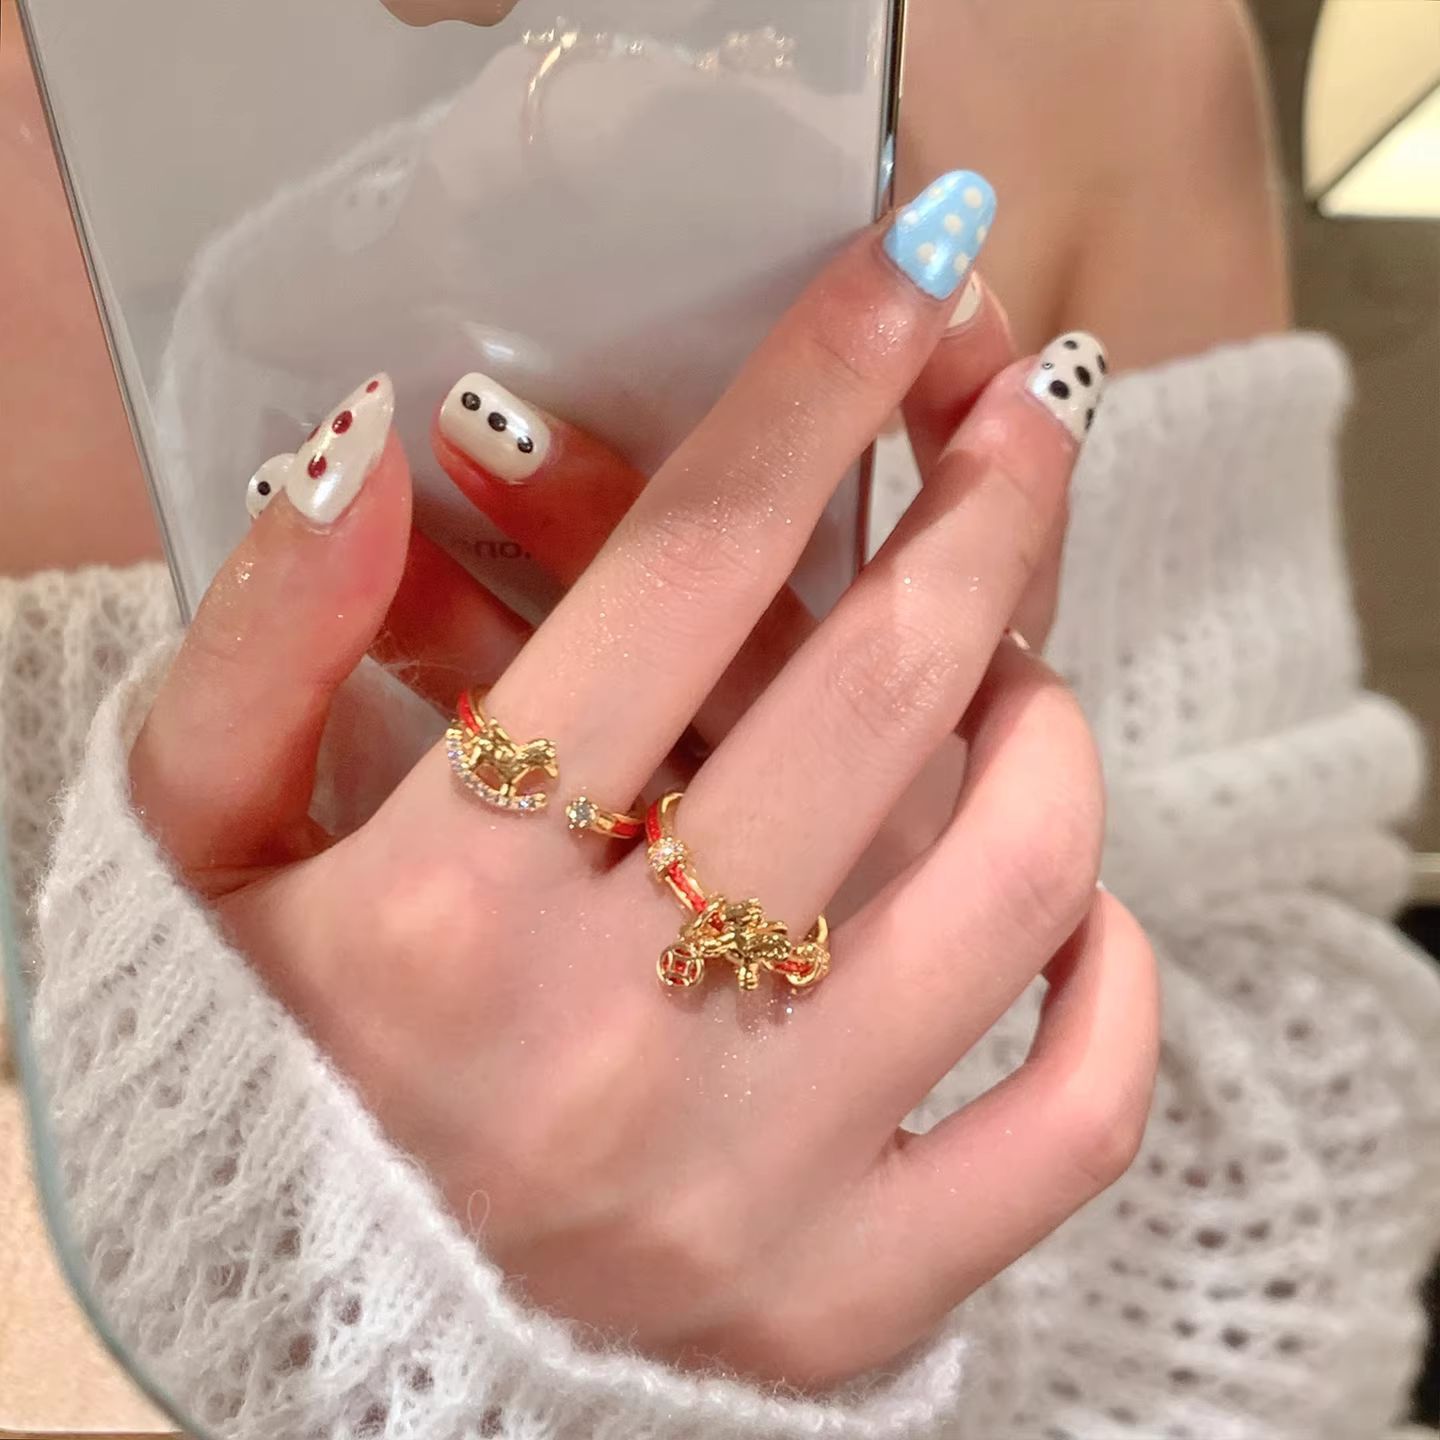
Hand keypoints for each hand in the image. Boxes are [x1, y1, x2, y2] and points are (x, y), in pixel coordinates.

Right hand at [130, 180, 1157, 1387]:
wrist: (373, 1326)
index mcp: (443, 915)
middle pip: (878, 699)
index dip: (811, 396)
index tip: (910, 277)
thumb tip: (363, 449)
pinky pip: (1071, 1118)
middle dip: (985, 509)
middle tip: (1021, 421)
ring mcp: (751, 1190)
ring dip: (1050, 736)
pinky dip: (1112, 984)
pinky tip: (1069, 909)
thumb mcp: (219, 844)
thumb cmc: (319, 1051)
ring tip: (1019, 678)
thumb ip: (258, 642)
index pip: (681, 578)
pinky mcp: (853, 1299)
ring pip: (1011, 888)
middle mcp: (606, 1053)